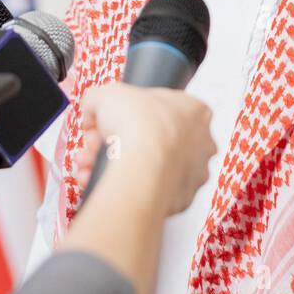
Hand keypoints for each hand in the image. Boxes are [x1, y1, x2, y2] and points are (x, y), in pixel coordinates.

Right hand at [77, 83, 215, 215]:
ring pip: (151, 168)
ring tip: (92, 165)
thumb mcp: (106, 95)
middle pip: (153, 141)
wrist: (143, 166)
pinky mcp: (182, 199)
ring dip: (118, 166)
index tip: (109, 122)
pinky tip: (107, 182)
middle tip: (95, 146)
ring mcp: (194, 173)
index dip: (126, 115)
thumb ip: (98, 99)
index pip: (160, 109)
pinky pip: (151, 192)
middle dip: (117, 144)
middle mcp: (202, 142)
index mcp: (195, 111)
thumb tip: (92, 110)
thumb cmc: (138, 125)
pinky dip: (128, 188)